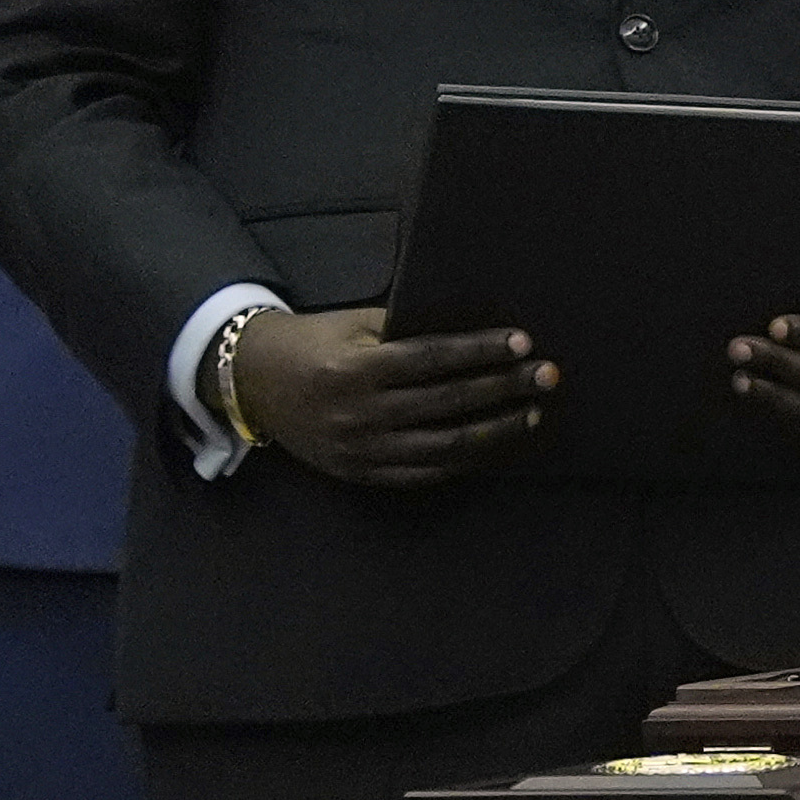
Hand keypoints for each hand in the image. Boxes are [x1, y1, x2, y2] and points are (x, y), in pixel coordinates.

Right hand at [229, 305, 552, 488]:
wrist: (253, 383)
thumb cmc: (313, 342)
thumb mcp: (354, 325)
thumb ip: (407, 330)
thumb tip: (474, 330)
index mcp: (355, 368)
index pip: (432, 359)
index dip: (480, 351)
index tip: (522, 341)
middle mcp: (359, 413)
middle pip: (447, 402)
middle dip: (503, 388)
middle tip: (547, 375)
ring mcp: (360, 449)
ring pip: (443, 445)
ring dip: (495, 430)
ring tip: (532, 412)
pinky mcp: (361, 474)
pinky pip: (423, 472)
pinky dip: (463, 459)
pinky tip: (494, 445)